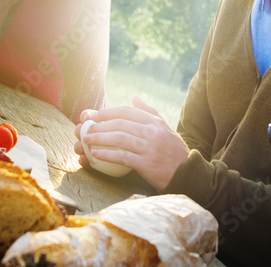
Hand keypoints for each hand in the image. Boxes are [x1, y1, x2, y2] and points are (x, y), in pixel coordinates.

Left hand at [75, 97, 189, 188]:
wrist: (185, 172)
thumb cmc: (173, 149)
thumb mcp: (164, 126)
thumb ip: (149, 111)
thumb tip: (134, 97)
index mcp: (154, 121)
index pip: (127, 111)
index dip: (108, 112)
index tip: (95, 115)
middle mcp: (151, 132)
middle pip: (120, 124)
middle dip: (100, 125)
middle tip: (85, 127)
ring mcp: (148, 148)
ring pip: (119, 138)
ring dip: (100, 138)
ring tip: (86, 139)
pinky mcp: (146, 164)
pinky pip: (123, 157)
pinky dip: (108, 154)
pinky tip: (96, 154)